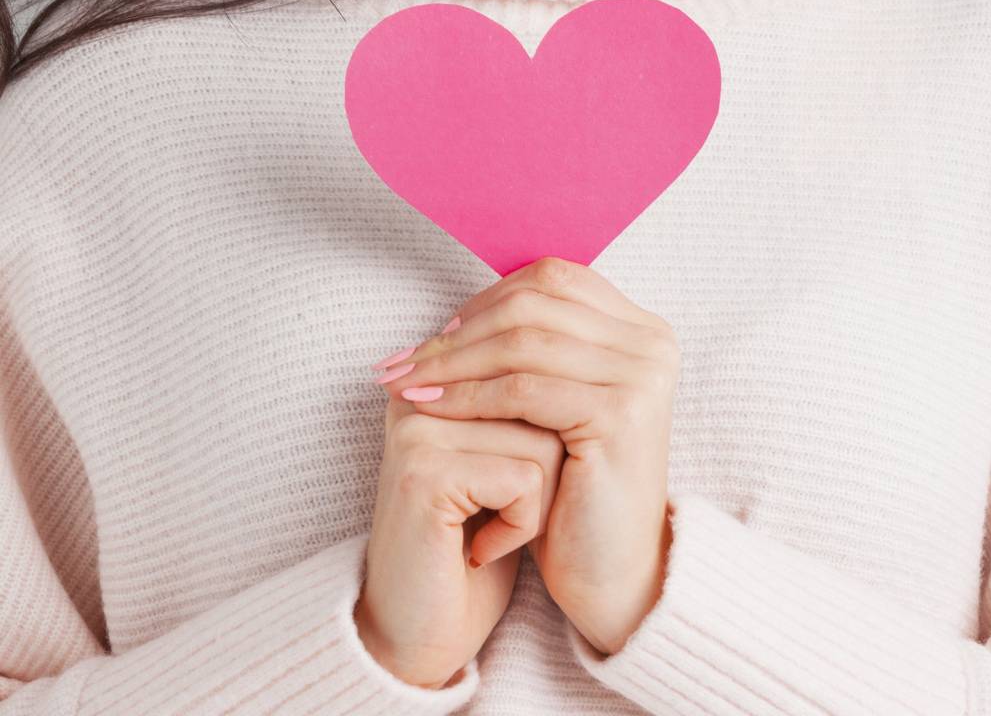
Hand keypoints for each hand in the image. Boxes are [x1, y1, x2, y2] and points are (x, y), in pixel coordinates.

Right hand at [357, 392, 565, 687]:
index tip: (513, 487)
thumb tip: (572, 354)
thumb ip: (522, 407)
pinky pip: (524, 480)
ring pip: (542, 441)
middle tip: (500, 515)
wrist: (419, 637)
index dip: (547, 441)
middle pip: (543, 403)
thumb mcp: (504, 462)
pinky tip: (484, 551)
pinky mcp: (424, 474)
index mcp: (433, 380)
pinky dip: (522, 526)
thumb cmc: (469, 550)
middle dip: (546, 471)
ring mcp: (416, 432)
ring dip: (537, 504)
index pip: (534, 374)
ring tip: (490, 531)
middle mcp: (417, 394)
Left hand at [373, 257, 678, 654]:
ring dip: (453, 361)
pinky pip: (524, 390)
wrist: (611, 571)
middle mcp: (651, 342)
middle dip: (459, 331)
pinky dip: (468, 394)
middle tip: (403, 360)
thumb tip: (454, 312)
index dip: (487, 299)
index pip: (550, 279)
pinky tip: (430, 409)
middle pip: (533, 305)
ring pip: (522, 343)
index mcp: (639, 327)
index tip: (436, 331)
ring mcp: (641, 375)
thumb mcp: (555, 400)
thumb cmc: (574, 486)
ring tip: (404, 384)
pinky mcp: (620, 414)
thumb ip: (530, 346)